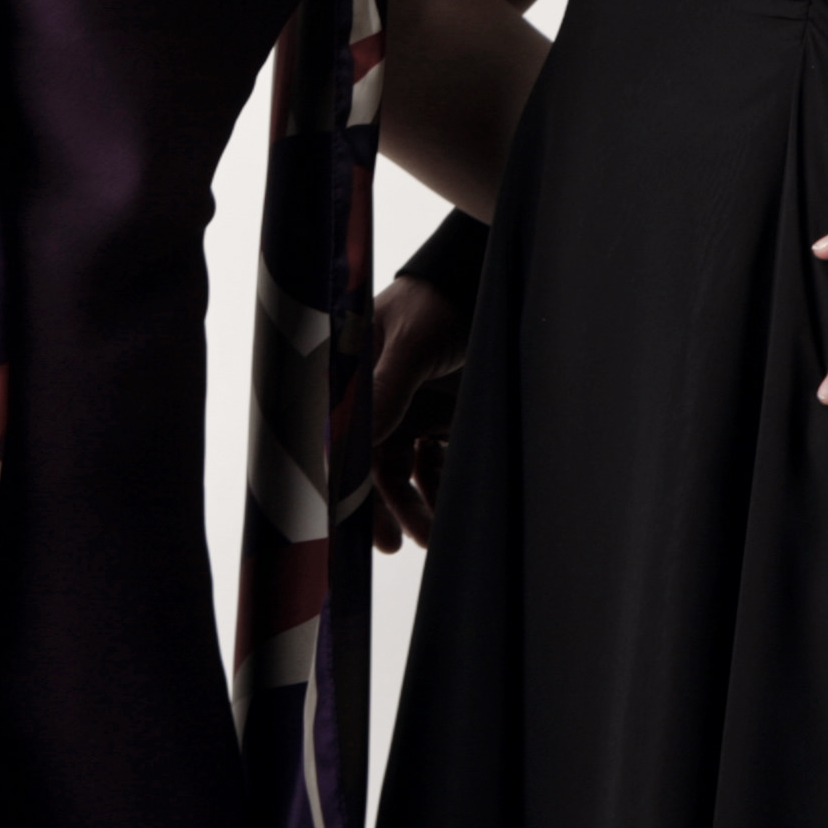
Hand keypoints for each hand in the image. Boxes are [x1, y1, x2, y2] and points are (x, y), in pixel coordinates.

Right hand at [367, 274, 467, 553]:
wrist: (488, 284)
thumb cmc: (437, 302)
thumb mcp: (410, 342)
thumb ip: (384, 389)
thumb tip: (348, 444)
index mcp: (353, 379)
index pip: (339, 440)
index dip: (341, 481)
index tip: (347, 521)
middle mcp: (375, 401)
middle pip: (369, 467)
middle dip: (379, 506)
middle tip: (388, 543)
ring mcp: (408, 411)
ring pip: (404, 474)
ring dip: (414, 506)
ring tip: (430, 536)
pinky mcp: (440, 419)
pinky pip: (435, 466)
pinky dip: (440, 490)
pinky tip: (449, 511)